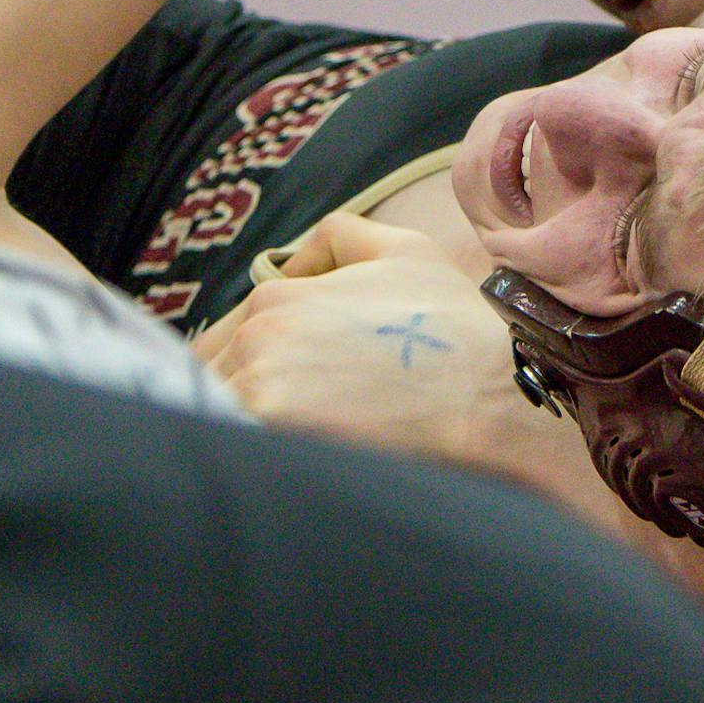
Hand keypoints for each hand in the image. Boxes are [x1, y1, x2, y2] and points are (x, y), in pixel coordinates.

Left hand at [195, 215, 532, 463]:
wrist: (493, 398)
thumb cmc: (455, 328)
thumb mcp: (405, 249)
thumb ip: (337, 238)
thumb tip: (293, 264)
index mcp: (276, 298)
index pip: (219, 343)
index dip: (244, 367)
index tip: (279, 392)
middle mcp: (257, 341)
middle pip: (210, 382)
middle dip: (239, 398)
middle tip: (289, 420)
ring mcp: (259, 393)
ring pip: (218, 416)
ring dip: (242, 428)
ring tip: (292, 444)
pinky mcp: (273, 439)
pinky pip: (237, 450)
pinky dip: (251, 457)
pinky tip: (288, 464)